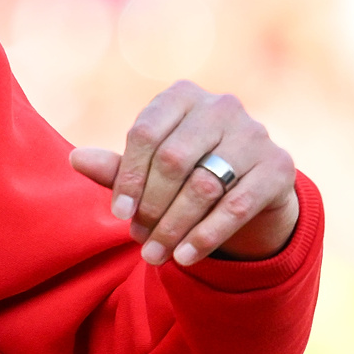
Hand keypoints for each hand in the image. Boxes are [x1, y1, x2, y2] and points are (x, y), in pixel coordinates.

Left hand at [70, 80, 298, 265]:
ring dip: (175, 227)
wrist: (249, 183)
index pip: (146, 132)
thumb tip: (75, 159)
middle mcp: (221, 106)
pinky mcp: (278, 166)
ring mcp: (255, 133)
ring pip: (205, 186)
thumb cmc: (187, 168)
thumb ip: (118, 166)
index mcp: (182, 96)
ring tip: (155, 256)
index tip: (118, 214)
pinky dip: (206, 235)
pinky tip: (185, 257)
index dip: (128, 176)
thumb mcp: (152, 166)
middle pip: (174, 160)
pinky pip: (237, 205)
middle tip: (138, 240)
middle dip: (151, 206)